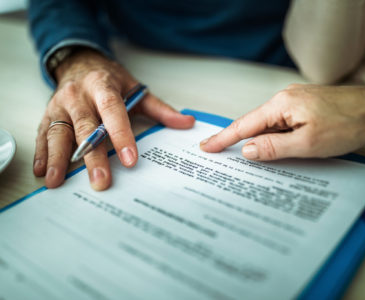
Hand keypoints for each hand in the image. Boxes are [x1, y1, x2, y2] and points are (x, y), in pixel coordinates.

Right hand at [33, 49, 194, 189]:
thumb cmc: (109, 79)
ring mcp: (60, 105)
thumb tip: (186, 123)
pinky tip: (42, 172)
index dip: (121, 134)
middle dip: (92, 155)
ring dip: (58, 159)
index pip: (112, 111)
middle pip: (85, 127)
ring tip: (58, 182)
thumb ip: (159, 108)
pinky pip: (43, 134)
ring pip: (58, 133)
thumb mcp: (135, 88)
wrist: (80, 63)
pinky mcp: (48, 114)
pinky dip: (42, 153)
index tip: (130, 159)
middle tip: (100, 180)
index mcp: (103, 86)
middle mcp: (78, 95)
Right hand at [200, 84, 364, 159]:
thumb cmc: (348, 124)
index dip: (223, 138)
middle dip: (235, 139)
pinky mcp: (304, 108)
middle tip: (215, 150)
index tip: (206, 146)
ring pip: (268, 125)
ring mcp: (294, 102)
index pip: (244, 125)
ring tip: (246, 157)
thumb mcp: (307, 143)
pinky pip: (280, 124)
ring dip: (257, 141)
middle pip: (253, 124)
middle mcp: (284, 99)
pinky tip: (271, 148)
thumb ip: (274, 147)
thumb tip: (247, 150)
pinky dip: (272, 137)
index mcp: (281, 105)